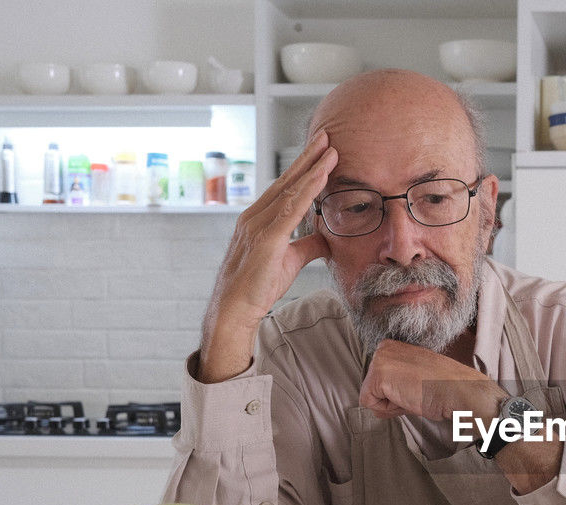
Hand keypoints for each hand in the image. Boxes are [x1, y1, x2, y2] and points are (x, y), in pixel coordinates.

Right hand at [198, 130, 338, 382]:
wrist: (235, 309)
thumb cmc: (258, 286)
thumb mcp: (290, 260)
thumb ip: (307, 245)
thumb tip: (327, 237)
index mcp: (260, 219)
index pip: (286, 188)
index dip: (304, 168)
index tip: (321, 150)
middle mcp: (255, 216)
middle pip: (286, 181)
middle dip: (307, 157)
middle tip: (326, 135)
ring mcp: (258, 225)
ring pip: (290, 190)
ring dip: (312, 168)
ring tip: (330, 149)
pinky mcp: (266, 239)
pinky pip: (291, 209)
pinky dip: (307, 191)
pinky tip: (322, 177)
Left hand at [359, 339, 503, 422]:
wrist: (457, 390)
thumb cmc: (443, 386)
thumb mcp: (414, 376)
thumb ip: (394, 380)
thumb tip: (376, 402)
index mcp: (392, 346)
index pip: (378, 380)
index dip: (396, 392)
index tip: (415, 387)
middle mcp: (383, 348)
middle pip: (371, 388)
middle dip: (391, 398)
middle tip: (415, 392)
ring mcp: (380, 360)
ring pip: (370, 397)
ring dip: (391, 404)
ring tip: (413, 394)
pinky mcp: (378, 376)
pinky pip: (370, 404)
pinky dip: (388, 409)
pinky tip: (407, 398)